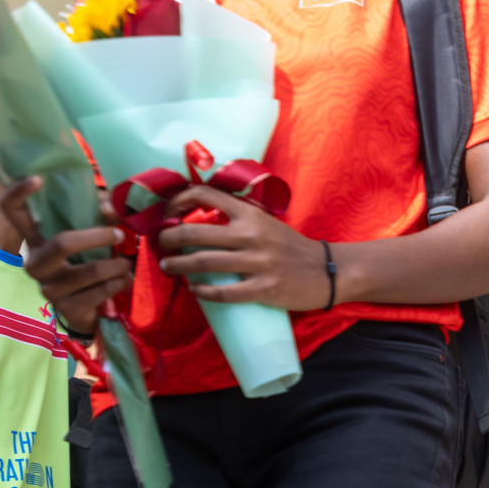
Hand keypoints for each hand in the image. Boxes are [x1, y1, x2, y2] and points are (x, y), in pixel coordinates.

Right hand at [7, 178, 132, 335]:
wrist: (87, 311)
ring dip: (118, 265)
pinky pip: (100, 292)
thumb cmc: (86, 264)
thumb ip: (99, 215)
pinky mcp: (66, 309)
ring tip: (126, 264)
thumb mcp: (91, 236)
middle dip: (98, 236)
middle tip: (120, 235)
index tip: (37, 178)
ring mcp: (48, 287)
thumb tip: (110, 208)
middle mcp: (35, 262)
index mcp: (36, 239)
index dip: (17, 193)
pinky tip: (123, 281)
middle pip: (63, 242)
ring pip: (92, 270)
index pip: (11, 211)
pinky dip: (119, 283)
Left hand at [155, 187, 326, 309]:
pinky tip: (193, 289)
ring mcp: (258, 263)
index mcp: (252, 215)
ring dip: (177, 265)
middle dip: (168, 238)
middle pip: (194, 233)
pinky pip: (223, 292)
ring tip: (167, 267)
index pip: (206, 195)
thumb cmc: (292, 248)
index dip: (179, 201)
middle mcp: (252, 236)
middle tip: (160, 244)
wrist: (328, 271)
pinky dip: (202, 291)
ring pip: (204, 262)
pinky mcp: (264, 289)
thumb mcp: (267, 223)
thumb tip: (199, 218)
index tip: (167, 213)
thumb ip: (239, 219)